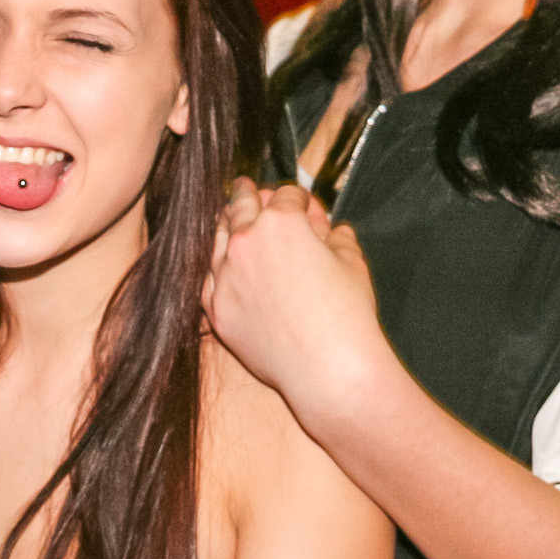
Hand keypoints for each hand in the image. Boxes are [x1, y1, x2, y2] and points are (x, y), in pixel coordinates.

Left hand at [204, 179, 387, 414]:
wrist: (329, 370)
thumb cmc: (347, 316)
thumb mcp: (352, 262)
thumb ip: (338, 238)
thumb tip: (335, 232)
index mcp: (281, 222)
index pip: (286, 196)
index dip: (300, 199)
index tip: (303, 206)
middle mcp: (246, 242)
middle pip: (241, 205)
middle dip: (249, 194)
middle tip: (247, 188)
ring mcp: (226, 276)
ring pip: (216, 237)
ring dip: (225, 224)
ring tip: (227, 217)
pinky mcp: (217, 309)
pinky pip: (206, 279)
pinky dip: (213, 267)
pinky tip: (217, 262)